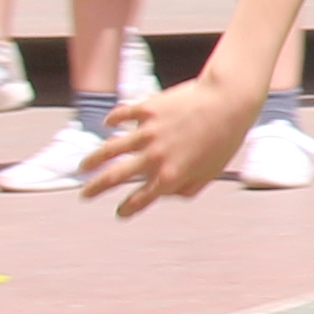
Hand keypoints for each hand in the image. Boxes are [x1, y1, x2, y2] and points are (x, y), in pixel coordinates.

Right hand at [83, 71, 258, 214]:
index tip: (120, 213)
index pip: (141, 199)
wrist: (229, 101)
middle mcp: (154, 157)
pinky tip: (108, 125)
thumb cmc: (226, 138)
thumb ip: (188, 187)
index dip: (128, 209)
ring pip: (109, 149)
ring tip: (84, 166)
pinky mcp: (146, 109)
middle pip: (114, 177)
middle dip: (96, 188)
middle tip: (85, 194)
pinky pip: (121, 116)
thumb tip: (168, 193)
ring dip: (93, 160)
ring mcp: (147, 132)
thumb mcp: (211, 172)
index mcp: (170, 176)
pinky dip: (112, 121)